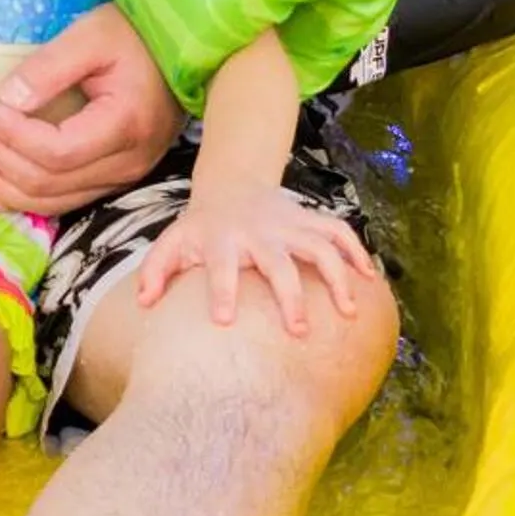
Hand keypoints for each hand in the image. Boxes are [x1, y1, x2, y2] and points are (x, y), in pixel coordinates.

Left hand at [0, 4, 184, 214]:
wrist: (180, 49)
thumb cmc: (136, 34)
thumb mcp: (92, 35)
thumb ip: (49, 67)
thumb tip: (6, 100)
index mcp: (125, 125)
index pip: (56, 151)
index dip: (11, 137)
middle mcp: (128, 161)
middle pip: (49, 181)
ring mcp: (125, 175)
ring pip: (54, 200)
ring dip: (3, 187)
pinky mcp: (115, 176)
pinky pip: (66, 199)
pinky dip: (26, 198)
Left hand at [134, 179, 376, 338]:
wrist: (232, 185)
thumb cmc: (201, 226)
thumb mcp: (173, 241)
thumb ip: (156, 271)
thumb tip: (144, 304)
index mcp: (222, 239)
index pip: (221, 265)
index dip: (221, 290)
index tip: (224, 320)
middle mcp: (259, 231)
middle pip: (279, 263)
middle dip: (290, 296)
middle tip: (298, 330)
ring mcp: (289, 224)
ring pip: (320, 245)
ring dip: (335, 277)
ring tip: (347, 312)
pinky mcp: (310, 219)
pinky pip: (340, 231)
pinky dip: (357, 252)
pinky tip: (370, 280)